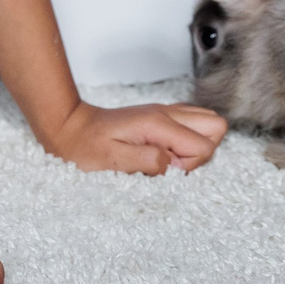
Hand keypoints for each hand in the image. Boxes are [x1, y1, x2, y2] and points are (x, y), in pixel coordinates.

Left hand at [42, 100, 227, 175]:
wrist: (68, 127)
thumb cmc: (85, 147)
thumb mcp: (112, 160)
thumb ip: (146, 160)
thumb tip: (171, 163)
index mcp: (158, 123)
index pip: (204, 145)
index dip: (190, 165)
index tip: (166, 171)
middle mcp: (166, 113)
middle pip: (216, 126)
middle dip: (201, 153)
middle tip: (172, 165)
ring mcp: (165, 113)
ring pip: (207, 122)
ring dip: (195, 146)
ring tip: (166, 159)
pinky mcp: (160, 117)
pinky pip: (191, 123)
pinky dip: (186, 140)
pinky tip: (163, 152)